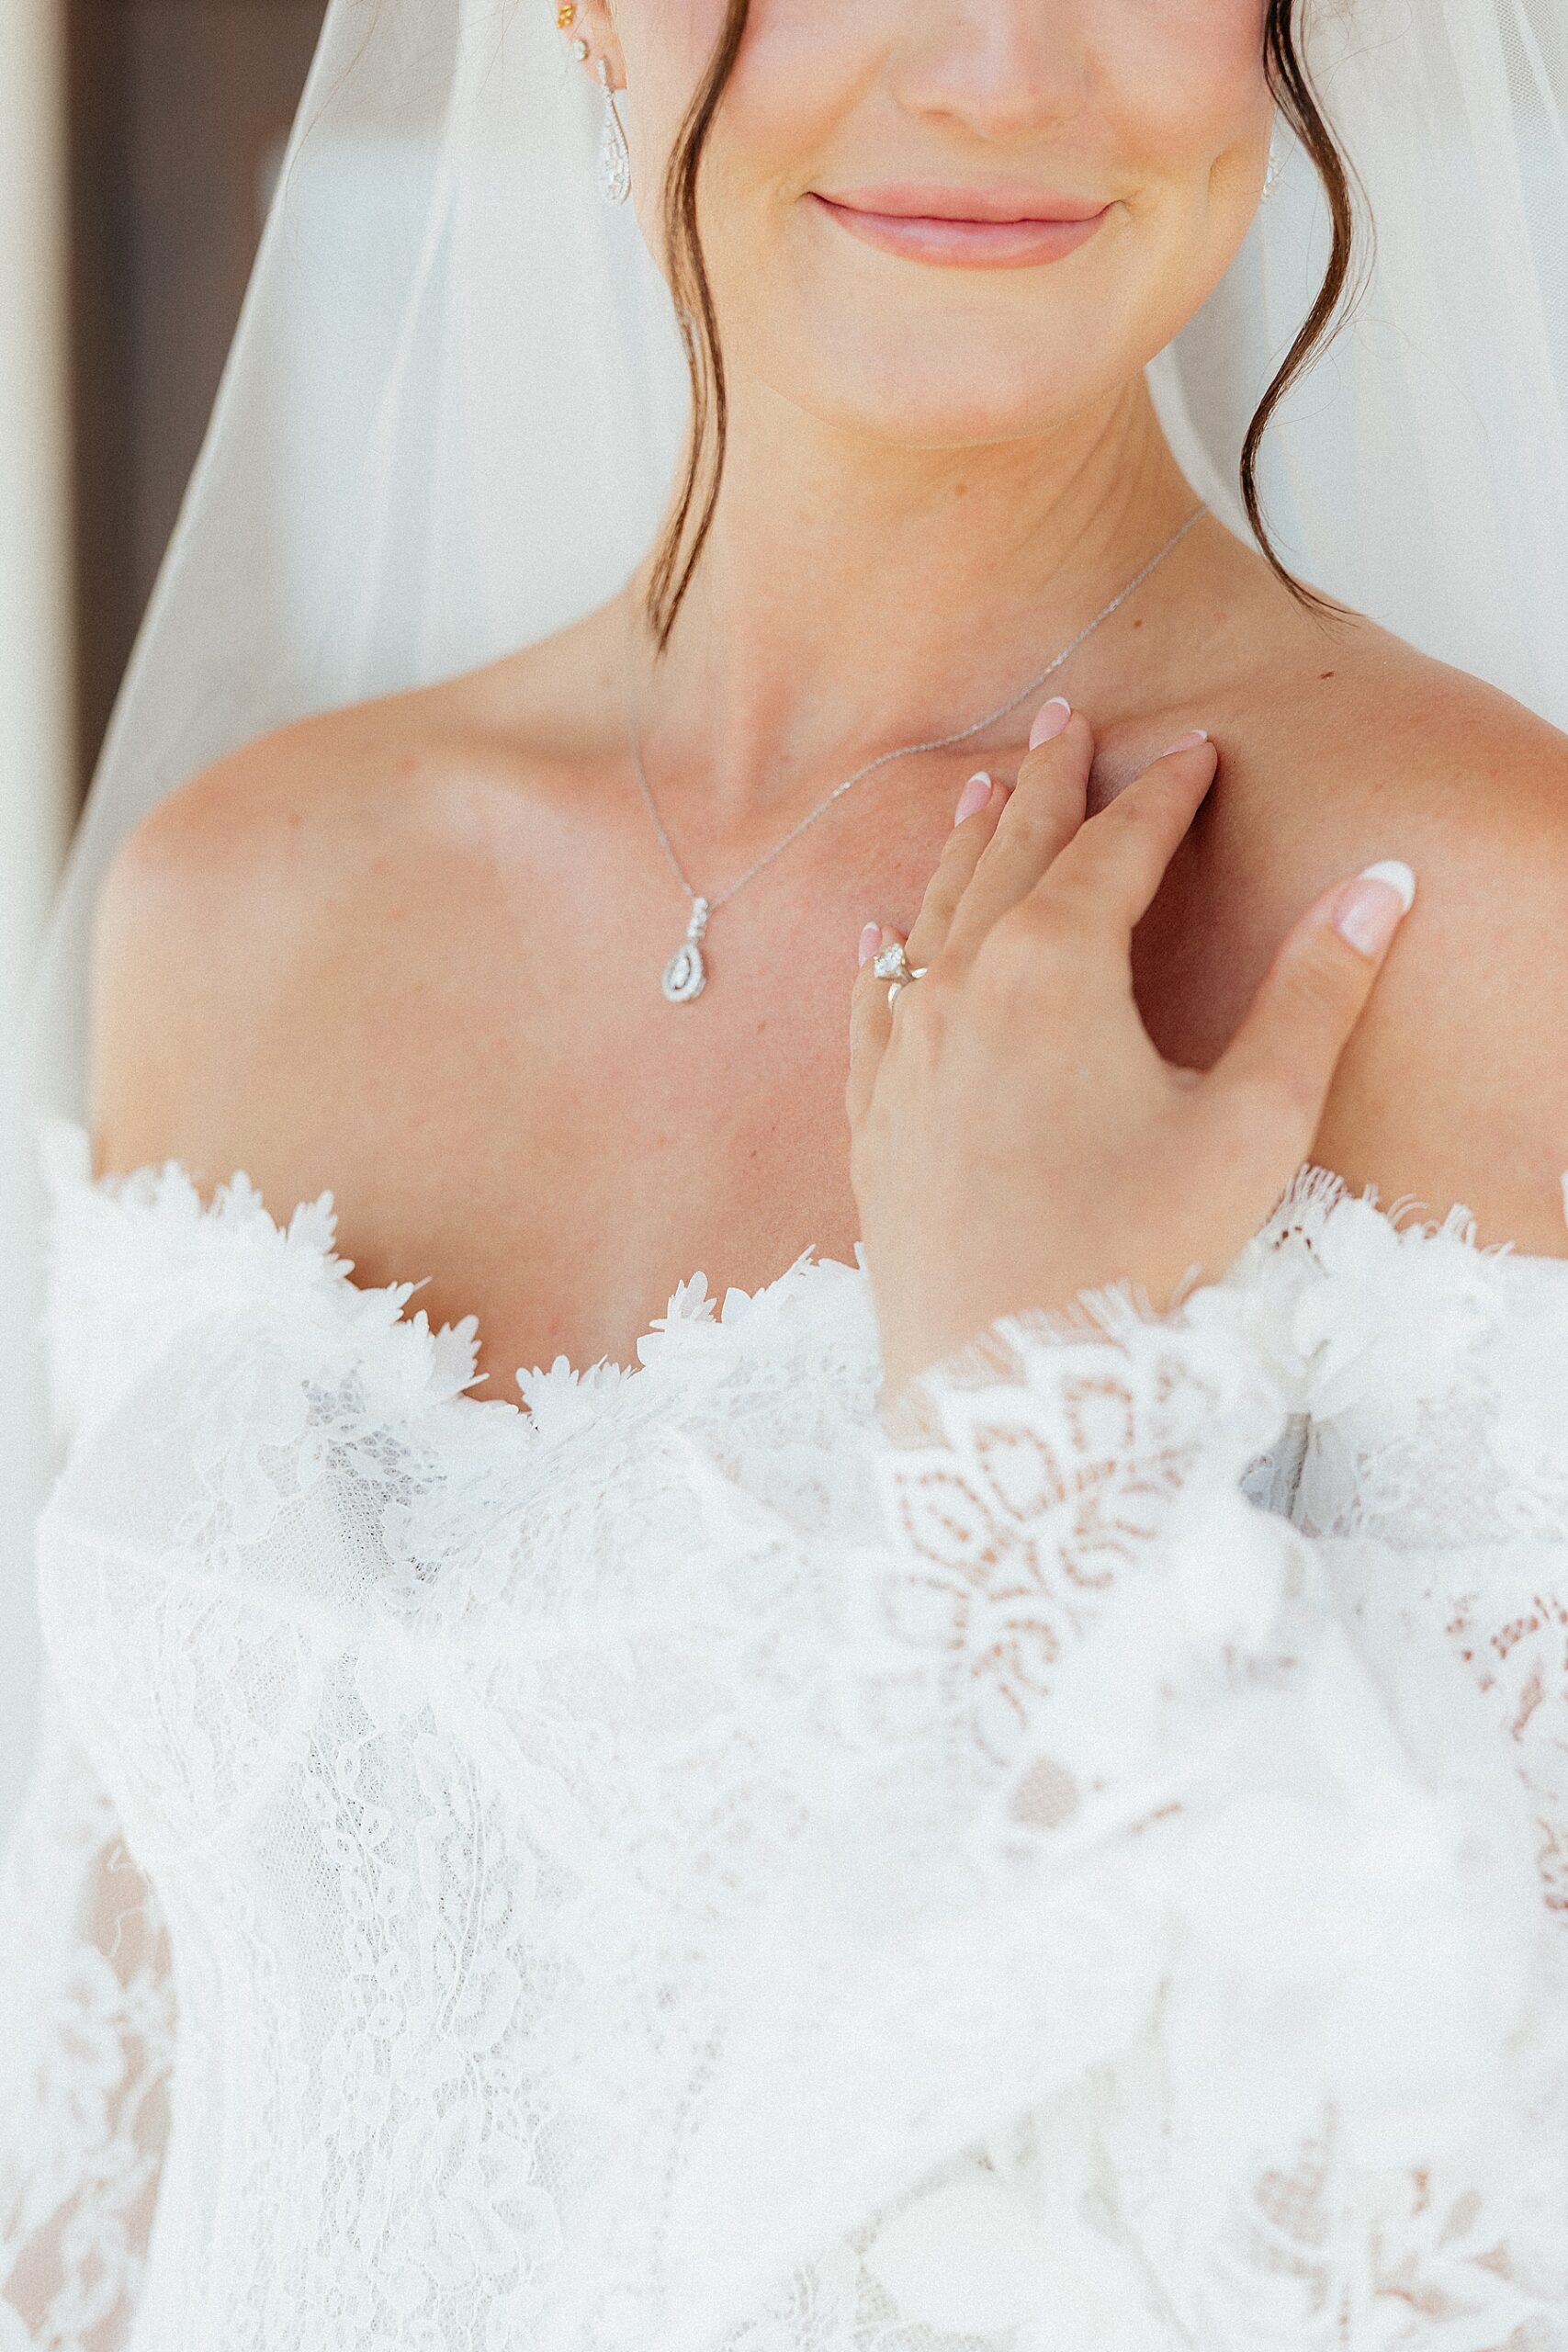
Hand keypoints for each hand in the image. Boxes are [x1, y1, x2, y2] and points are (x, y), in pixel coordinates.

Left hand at [847, 704, 1415, 1398]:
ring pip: (933, 920)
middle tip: (1064, 721)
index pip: (1117, 851)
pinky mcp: (874, 1124)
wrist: (1009, 1385)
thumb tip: (1377, 886)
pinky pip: (872, 1010)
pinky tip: (882, 938)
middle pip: (1009, 859)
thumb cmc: (1135, 1261)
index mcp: (1054, 970)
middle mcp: (962, 990)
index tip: (1196, 750)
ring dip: (962, 852)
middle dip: (1044, 786)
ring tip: (976, 791)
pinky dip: (886, 959)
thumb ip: (1314, 997)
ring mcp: (904, 1057)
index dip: (1163, 796)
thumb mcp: (1253, 1125)